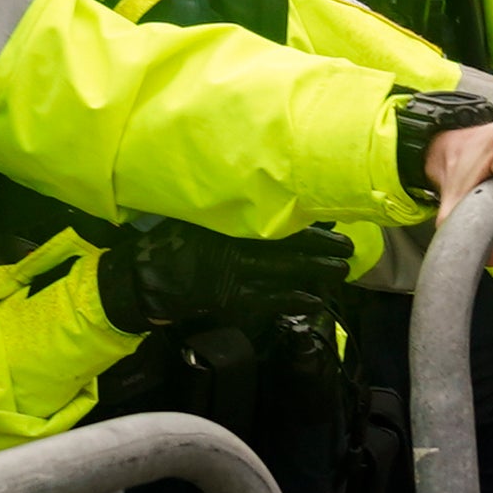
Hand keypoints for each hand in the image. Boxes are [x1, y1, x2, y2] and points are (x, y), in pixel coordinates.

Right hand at [98, 216, 353, 330]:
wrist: (143, 279)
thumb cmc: (167, 241)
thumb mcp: (193, 213)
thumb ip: (223, 206)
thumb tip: (259, 193)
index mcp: (227, 221)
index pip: (274, 217)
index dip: (304, 219)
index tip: (328, 213)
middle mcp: (235, 245)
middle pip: (288, 244)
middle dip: (321, 245)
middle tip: (349, 245)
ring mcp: (235, 274)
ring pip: (285, 272)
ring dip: (317, 271)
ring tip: (343, 269)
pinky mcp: (232, 299)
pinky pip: (271, 299)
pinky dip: (294, 299)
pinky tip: (315, 300)